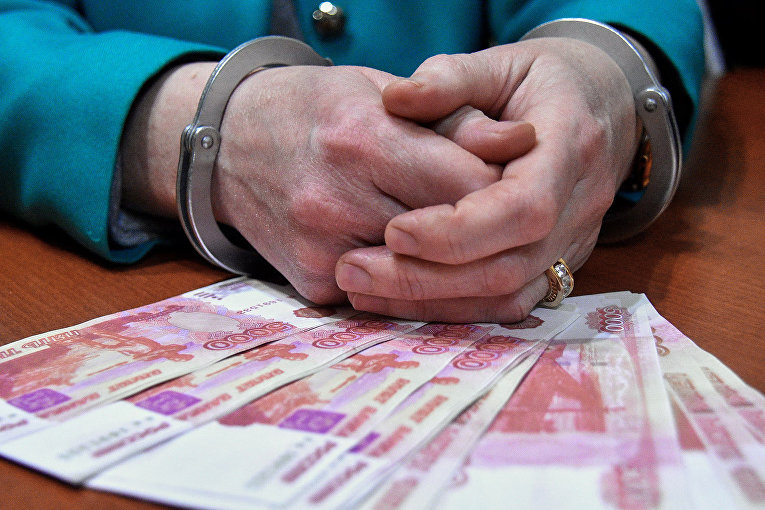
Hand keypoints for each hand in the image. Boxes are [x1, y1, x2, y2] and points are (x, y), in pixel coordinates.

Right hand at [121, 62, 534, 303]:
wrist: (228, 146)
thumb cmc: (314, 110)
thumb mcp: (379, 91)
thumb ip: (453, 117)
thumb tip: (522, 143)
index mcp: (361, 137)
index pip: (468, 180)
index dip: (504, 185)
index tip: (516, 180)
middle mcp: (336, 199)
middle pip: (452, 236)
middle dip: (486, 228)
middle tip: (503, 217)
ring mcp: (322, 249)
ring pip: (426, 276)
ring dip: (455, 263)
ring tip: (468, 241)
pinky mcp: (312, 283)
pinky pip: (387, 293)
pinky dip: (410, 279)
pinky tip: (414, 259)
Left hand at [335, 38, 640, 321]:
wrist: (602, 106)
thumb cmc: (542, 81)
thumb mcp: (500, 62)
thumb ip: (450, 78)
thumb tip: (396, 98)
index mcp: (571, 145)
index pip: (524, 206)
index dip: (460, 228)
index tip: (394, 230)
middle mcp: (580, 205)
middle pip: (509, 264)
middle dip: (427, 277)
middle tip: (353, 269)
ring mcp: (573, 242)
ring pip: (507, 295)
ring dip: (431, 301)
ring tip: (362, 289)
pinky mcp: (555, 263)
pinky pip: (506, 302)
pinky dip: (450, 307)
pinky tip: (397, 299)